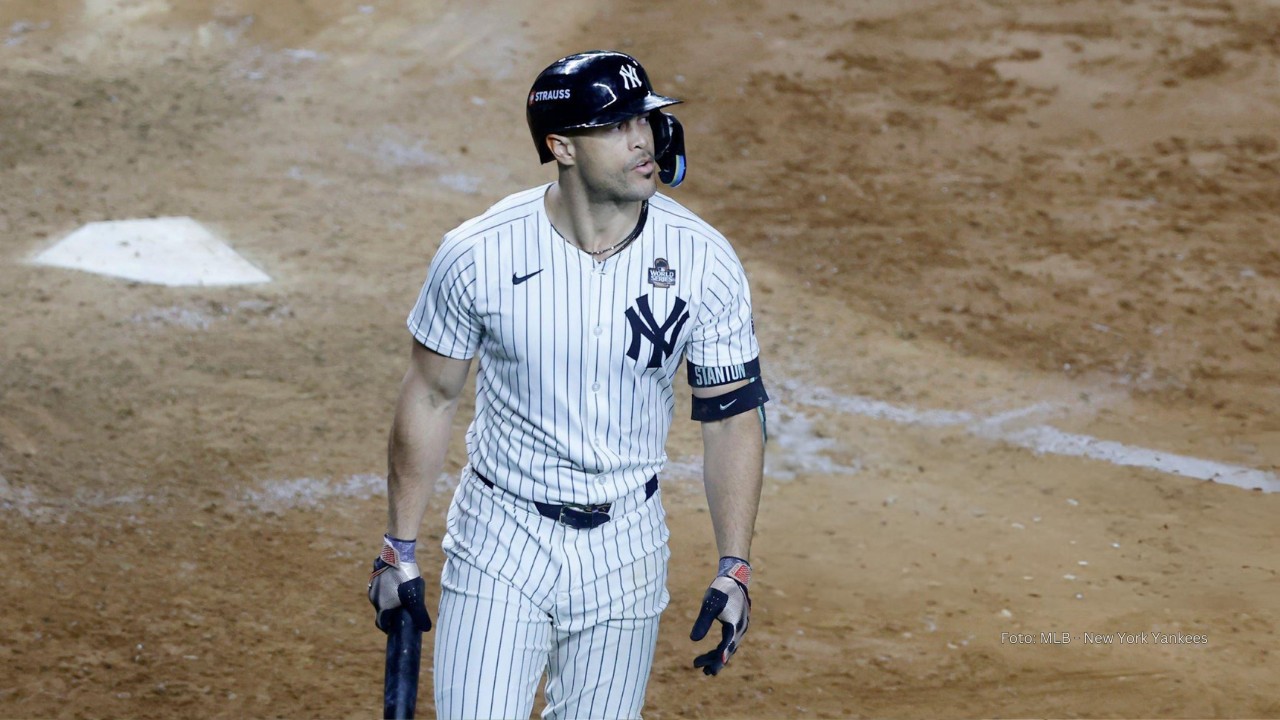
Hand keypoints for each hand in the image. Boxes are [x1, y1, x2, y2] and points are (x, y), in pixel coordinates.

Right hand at [368, 536, 432, 632]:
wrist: (397, 554)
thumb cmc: (405, 577)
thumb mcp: (415, 598)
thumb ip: (419, 615)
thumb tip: (426, 629)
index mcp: (381, 607)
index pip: (381, 624)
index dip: (388, 628)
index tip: (395, 628)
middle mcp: (374, 598)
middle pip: (381, 611)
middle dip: (391, 613)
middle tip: (402, 611)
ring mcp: (373, 586)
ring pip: (380, 598)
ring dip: (388, 601)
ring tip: (401, 596)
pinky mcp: (375, 576)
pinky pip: (380, 587)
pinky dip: (387, 589)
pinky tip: (397, 583)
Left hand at [689, 557, 751, 674]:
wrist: (734, 577)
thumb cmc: (721, 589)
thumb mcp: (709, 605)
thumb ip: (703, 622)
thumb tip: (693, 640)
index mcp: (735, 626)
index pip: (726, 648)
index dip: (717, 660)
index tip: (709, 670)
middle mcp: (740, 629)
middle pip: (728, 650)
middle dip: (716, 661)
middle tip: (704, 672)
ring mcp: (741, 627)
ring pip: (729, 646)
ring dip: (718, 657)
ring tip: (706, 668)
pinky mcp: (738, 623)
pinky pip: (730, 640)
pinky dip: (722, 648)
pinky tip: (714, 652)